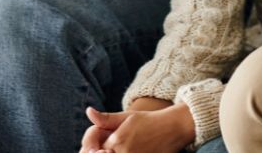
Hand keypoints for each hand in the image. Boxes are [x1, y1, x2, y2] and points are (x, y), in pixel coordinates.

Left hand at [80, 101, 194, 152]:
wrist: (173, 128)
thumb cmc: (149, 120)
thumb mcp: (126, 116)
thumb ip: (105, 118)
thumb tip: (88, 111)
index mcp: (117, 140)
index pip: (94, 149)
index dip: (94, 145)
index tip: (99, 140)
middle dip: (101, 150)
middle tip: (106, 146)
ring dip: (112, 152)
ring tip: (122, 145)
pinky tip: (131, 149)